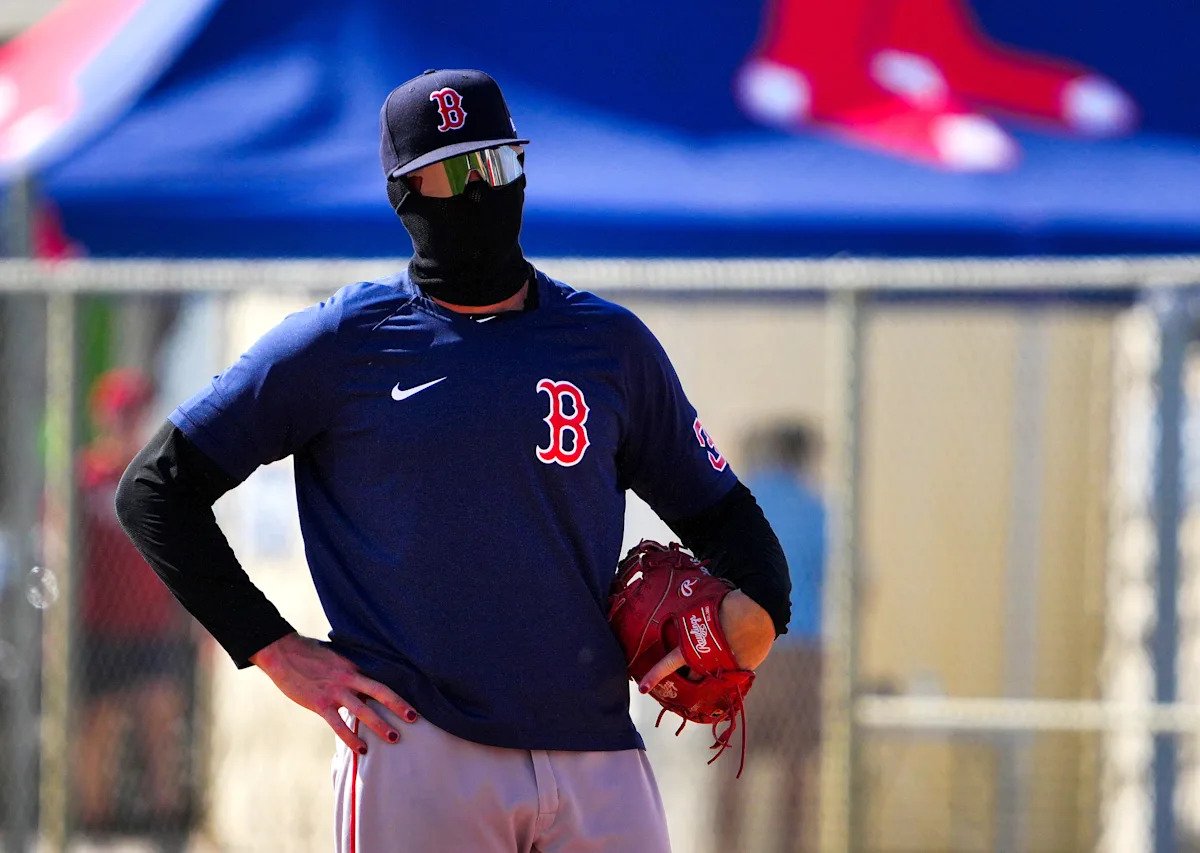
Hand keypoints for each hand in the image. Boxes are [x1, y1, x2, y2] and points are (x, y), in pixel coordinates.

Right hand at [249, 632, 417, 753]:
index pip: (381, 677)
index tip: (413, 697)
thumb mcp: (335, 657)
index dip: (397, 688)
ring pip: (363, 710)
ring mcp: (334, 691)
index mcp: (353, 665)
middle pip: (380, 691)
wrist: (282, 652)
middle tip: (415, 718)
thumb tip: (363, 678)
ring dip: (380, 725)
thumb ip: (350, 668)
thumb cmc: (309, 654)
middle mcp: (348, 677)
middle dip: (399, 706)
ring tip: (395, 738)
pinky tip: (362, 750)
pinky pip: (339, 724)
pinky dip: (351, 738)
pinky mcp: (319, 703)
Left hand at [638, 590, 774, 693]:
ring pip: (713, 678)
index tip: (642, 688)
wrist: (758, 609)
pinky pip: (732, 674)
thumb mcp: (700, 611)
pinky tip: (734, 652)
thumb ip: (689, 623)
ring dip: (711, 672)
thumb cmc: (728, 605)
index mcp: (693, 648)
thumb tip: (678, 621)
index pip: (669, 664)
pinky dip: (730, 666)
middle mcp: (707, 662)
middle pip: (693, 677)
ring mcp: (725, 669)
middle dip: (691, 673)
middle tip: (694, 661)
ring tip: (716, 656)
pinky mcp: (742, 670)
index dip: (654, 676)